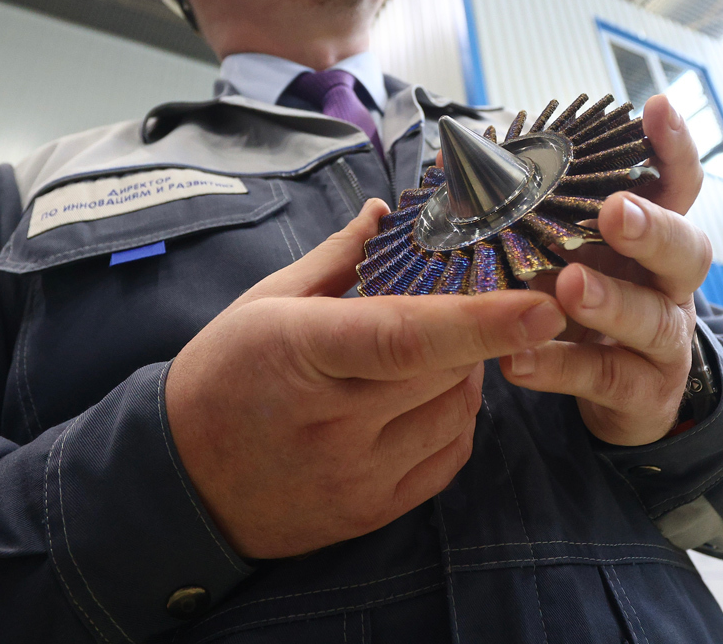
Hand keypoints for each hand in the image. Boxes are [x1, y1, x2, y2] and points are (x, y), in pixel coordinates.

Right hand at [164, 199, 566, 558]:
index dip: (480, 320)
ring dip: (461, 375)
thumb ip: (337, 257)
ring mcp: (356, 474)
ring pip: (458, 411)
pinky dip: (454, 419)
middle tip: (447, 309)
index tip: (541, 304)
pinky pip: (450, 456)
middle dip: (466, 331)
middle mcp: (333, 422)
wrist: (182, 483)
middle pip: (448, 368)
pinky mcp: (372, 511)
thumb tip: (385, 211)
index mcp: (301, 351)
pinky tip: (421, 400)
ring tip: (422, 359)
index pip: (406, 336)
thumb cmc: (223, 375)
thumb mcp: (266, 303)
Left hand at [504, 94, 713, 445]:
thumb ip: (522, 211)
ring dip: (610, 300)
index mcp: (650, 236)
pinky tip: (520, 359)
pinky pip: (605, 378)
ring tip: (569, 287)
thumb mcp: (560, 253)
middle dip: (652, 227)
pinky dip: (560, 367)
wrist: (622, 397)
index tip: (655, 109)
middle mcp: (669, 283)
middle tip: (613, 213)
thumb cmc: (583, 303)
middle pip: (687, 249)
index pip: (676, 184)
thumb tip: (452, 160)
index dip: (672, 147)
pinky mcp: (642, 393)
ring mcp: (664, 341)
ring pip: (652, 318)